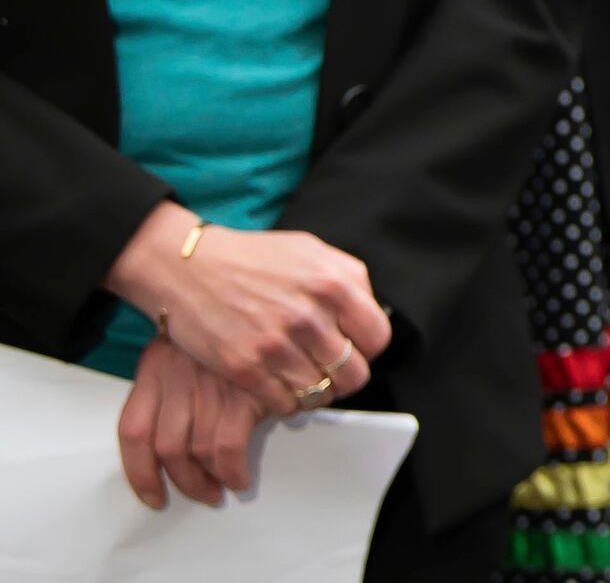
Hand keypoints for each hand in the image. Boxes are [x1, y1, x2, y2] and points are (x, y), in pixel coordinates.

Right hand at [103, 205, 386, 421]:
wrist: (187, 267)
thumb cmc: (251, 258)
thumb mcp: (312, 251)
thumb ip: (348, 278)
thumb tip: (370, 311)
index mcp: (333, 284)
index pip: (377, 338)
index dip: (367, 348)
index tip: (354, 348)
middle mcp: (308, 316)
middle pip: (353, 373)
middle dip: (345, 376)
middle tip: (329, 370)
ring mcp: (275, 345)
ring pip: (320, 393)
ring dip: (315, 391)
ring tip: (302, 378)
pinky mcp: (244, 368)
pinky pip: (284, 404)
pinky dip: (286, 402)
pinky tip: (278, 386)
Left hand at [115, 341, 265, 509]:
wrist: (272, 296)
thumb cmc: (229, 326)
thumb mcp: (186, 344)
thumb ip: (172, 383)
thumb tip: (171, 440)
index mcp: (155, 366)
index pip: (133, 431)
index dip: (138, 473)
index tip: (152, 495)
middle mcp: (177, 377)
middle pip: (165, 447)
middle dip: (181, 481)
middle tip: (198, 493)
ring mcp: (210, 385)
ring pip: (195, 452)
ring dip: (206, 482)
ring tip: (220, 489)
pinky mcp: (244, 392)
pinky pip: (227, 447)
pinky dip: (230, 471)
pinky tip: (239, 478)